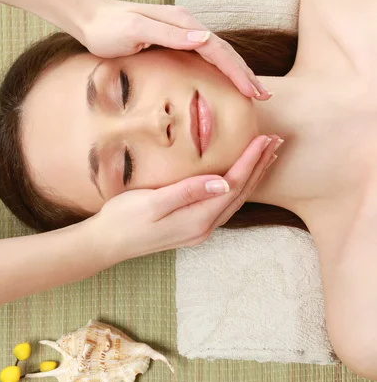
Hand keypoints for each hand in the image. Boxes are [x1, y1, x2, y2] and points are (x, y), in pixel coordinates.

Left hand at [78, 0, 271, 99]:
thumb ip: (169, 34)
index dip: (238, 72)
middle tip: (263, 96)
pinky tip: (226, 79)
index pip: (218, 51)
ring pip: (218, 53)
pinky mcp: (174, 40)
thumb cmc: (109, 29)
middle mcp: (186, 26)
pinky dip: (221, 69)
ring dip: (237, 72)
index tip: (253, 92)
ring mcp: (181, 32)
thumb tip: (203, 39)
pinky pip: (206, 56)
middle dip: (245, 74)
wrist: (90, 19)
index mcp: (182, 24)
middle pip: (224, 51)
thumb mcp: (136, 30)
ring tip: (253, 90)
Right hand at [86, 135, 280, 266]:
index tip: (264, 138)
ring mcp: (198, 231)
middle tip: (275, 142)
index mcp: (196, 219)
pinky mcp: (191, 228)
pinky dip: (236, 189)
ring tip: (266, 158)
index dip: (250, 161)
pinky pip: (223, 206)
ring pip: (234, 201)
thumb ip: (188, 192)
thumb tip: (223, 182)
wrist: (107, 243)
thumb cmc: (124, 219)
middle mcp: (203, 228)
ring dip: (251, 179)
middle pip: (239, 194)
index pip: (232, 185)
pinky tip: (238, 179)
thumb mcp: (153, 201)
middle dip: (259, 167)